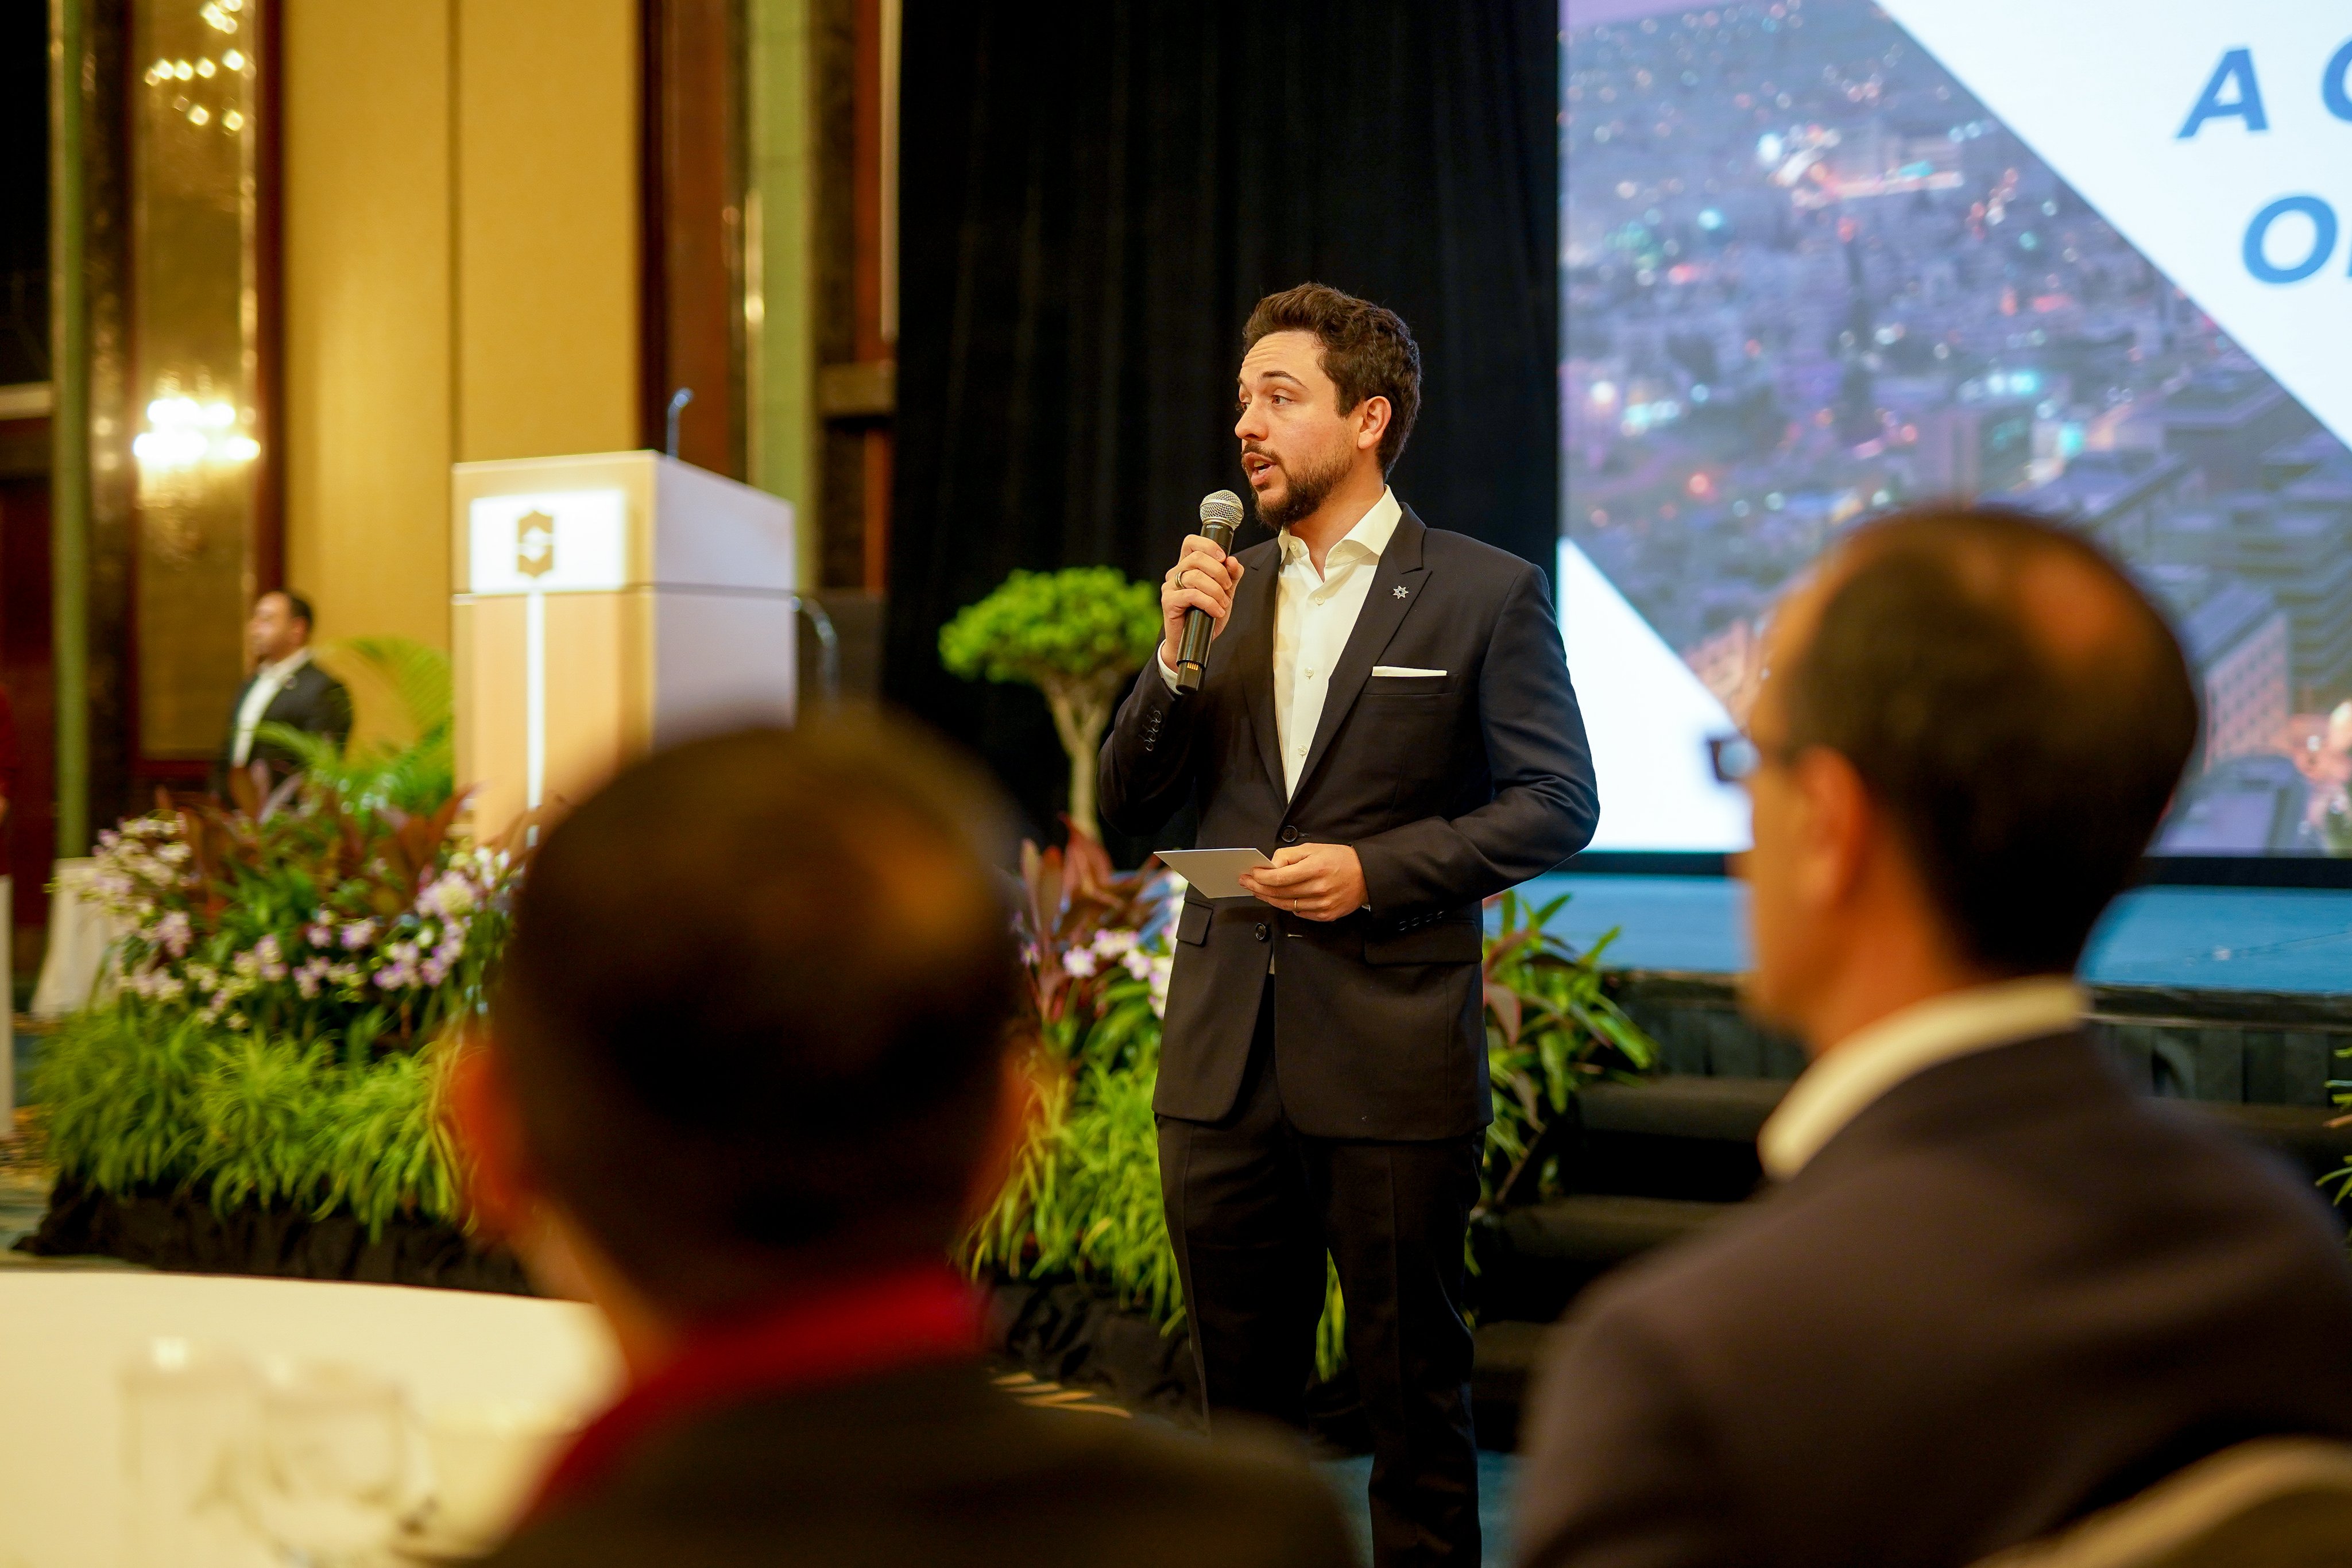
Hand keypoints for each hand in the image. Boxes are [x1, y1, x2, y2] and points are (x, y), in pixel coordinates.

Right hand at [1159, 535, 1245, 670]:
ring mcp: (1170, 587)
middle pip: (1196, 557)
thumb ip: (1231, 576)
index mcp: (1187, 566)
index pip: (1191, 542)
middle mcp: (1176, 573)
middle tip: (1227, 588)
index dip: (1208, 545)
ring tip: (1223, 604)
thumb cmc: (1206, 616)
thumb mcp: (1225, 594)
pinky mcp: (1168, 601)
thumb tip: (1233, 561)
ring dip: (1216, 591)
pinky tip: (1216, 611)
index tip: (1223, 558)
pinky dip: (1209, 603)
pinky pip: (1192, 595)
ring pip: (1196, 577)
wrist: (1193, 642)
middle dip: (1219, 572)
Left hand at [1239, 844, 1366, 922]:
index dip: (1261, 877)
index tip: (1251, 874)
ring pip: (1287, 905)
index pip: (1280, 877)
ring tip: (1258, 891)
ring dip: (1269, 898)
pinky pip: (1299, 913)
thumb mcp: (1314, 848)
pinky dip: (1287, 906)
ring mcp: (1323, 904)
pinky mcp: (1326, 915)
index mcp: (1316, 868)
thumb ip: (1289, 855)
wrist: (1367, 875)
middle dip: (1259, 888)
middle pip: (1280, 892)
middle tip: (1246, 883)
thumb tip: (1270, 865)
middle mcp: (1319, 888)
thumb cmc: (1340, 859)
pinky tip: (1279, 898)